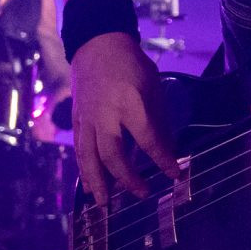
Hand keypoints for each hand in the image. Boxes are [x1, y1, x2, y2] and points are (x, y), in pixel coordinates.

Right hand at [70, 32, 179, 202]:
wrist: (97, 45)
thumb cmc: (132, 66)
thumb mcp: (153, 87)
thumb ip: (158, 119)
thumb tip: (168, 148)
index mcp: (130, 103)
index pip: (147, 139)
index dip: (161, 160)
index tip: (174, 174)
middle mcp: (105, 115)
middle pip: (112, 155)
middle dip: (127, 178)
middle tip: (142, 194)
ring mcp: (86, 119)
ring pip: (89, 157)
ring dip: (98, 183)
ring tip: (105, 204)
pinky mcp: (76, 120)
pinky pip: (80, 150)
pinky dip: (84, 169)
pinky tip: (90, 185)